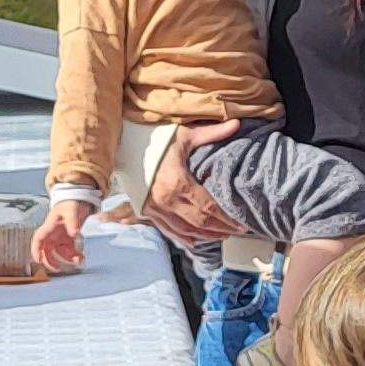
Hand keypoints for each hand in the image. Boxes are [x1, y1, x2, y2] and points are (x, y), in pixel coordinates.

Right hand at [33, 199, 91, 274]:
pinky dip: (75, 256)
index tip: (38, 260)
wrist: (77, 199)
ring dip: (67, 259)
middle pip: (46, 250)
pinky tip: (82, 258)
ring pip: (59, 252)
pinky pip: (69, 250)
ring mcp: (60, 237)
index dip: (35, 250)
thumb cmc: (70, 203)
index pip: (38, 239)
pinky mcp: (68, 239)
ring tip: (78, 261)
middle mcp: (52, 233)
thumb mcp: (71, 210)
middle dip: (50, 261)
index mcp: (49, 226)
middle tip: (58, 269)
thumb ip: (72, 222)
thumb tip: (74, 234)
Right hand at [139, 120, 244, 244]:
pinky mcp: (146, 210)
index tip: (242, 223)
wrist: (122, 143)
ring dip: (205, 235)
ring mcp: (154, 208)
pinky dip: (182, 237)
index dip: (227, 218)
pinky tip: (194, 241)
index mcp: (178, 182)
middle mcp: (166, 200)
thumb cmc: (155, 139)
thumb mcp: (184, 135)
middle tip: (237, 231)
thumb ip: (212, 133)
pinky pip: (167, 229)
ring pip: (185, 230)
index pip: (208, 207)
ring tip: (221, 235)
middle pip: (199, 222)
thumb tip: (236, 124)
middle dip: (220, 228)